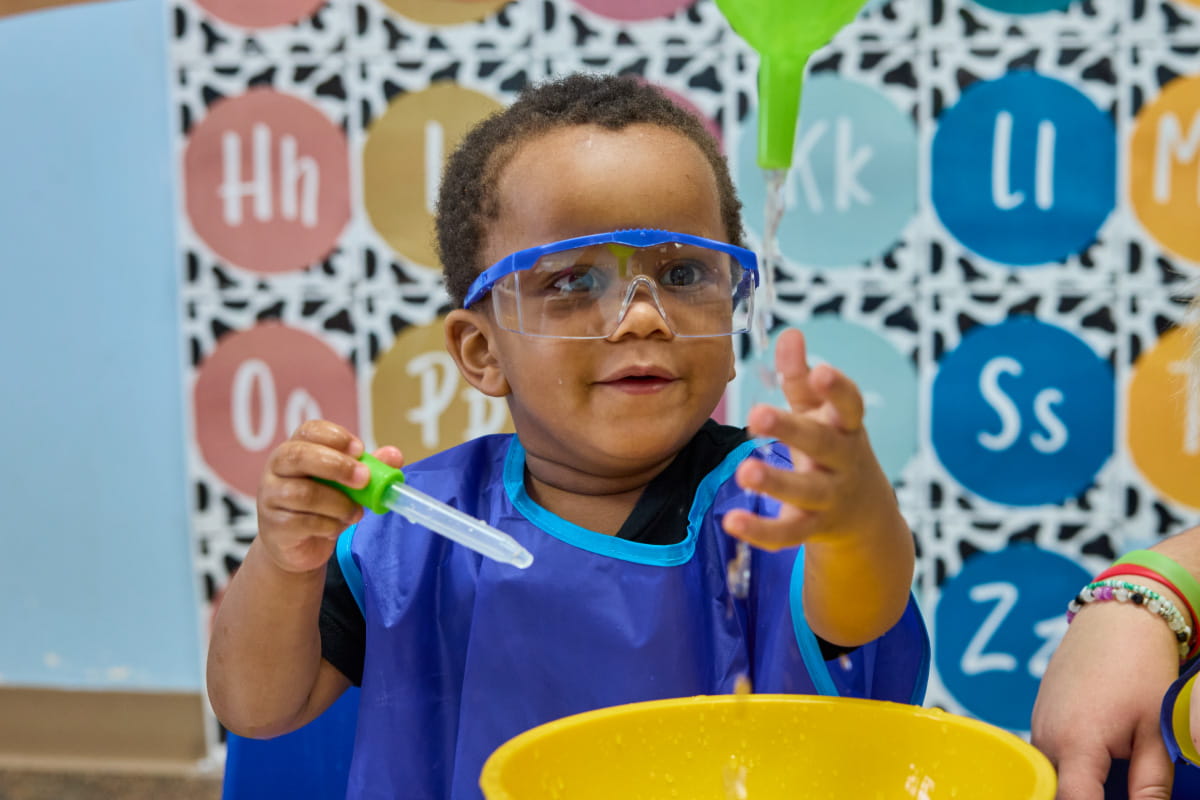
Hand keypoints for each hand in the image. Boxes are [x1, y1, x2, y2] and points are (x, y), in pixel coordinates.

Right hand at [256, 419, 403, 574]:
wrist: (299, 544)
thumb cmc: (323, 505)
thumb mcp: (348, 484)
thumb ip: (371, 468)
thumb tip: (394, 456)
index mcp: (297, 448)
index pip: (310, 430)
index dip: (336, 437)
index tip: (360, 450)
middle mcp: (277, 467)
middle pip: (299, 456)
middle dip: (337, 465)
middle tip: (364, 479)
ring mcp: (271, 496)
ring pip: (304, 494)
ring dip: (339, 504)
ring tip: (356, 513)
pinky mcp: (274, 526)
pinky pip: (303, 522)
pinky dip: (328, 525)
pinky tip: (336, 527)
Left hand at [721, 327, 898, 550]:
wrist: (866, 516)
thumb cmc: (833, 448)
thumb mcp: (822, 414)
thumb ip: (802, 378)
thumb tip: (789, 332)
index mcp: (846, 428)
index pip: (849, 406)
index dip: (837, 389)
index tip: (821, 371)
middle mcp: (843, 462)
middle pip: (821, 444)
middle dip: (791, 430)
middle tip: (757, 414)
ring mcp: (830, 498)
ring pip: (805, 491)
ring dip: (776, 482)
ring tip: (745, 471)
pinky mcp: (813, 529)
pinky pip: (788, 535)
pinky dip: (760, 531)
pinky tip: (731, 521)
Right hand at [1032, 601, 1177, 799]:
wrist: (1115, 620)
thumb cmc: (1140, 670)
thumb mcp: (1156, 732)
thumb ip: (1150, 786)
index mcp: (1075, 745)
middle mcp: (1046, 739)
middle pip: (1061, 793)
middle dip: (1093, 795)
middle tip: (1128, 781)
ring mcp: (1038, 727)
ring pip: (1056, 777)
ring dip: (1086, 783)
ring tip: (1122, 762)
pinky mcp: (1039, 718)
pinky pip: (1053, 758)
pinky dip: (1078, 765)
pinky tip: (1108, 748)